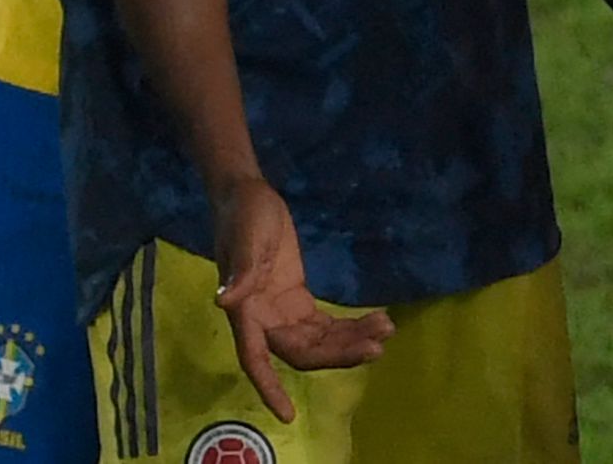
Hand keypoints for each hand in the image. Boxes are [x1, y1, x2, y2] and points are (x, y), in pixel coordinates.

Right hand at [211, 180, 391, 421]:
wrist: (247, 196)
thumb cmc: (244, 216)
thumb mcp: (246, 239)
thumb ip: (240, 273)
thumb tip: (224, 302)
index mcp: (246, 313)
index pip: (256, 361)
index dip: (270, 389)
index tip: (288, 415)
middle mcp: (264, 320)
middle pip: (303, 352)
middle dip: (339, 353)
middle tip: (379, 343)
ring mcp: (282, 312)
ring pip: (318, 341)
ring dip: (351, 339)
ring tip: (387, 327)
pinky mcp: (297, 300)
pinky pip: (324, 324)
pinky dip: (348, 325)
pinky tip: (377, 319)